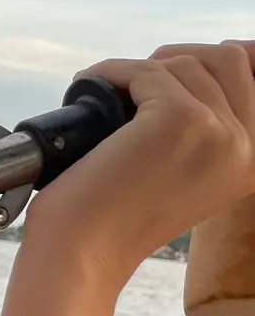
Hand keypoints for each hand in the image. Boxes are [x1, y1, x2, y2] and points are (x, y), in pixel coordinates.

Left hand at [24, 39, 254, 286]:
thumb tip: (195, 67)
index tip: (161, 76)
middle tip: (130, 84)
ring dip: (138, 70)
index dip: (201, 65)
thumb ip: (201, 134)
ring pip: (183, 63)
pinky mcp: (179, 120)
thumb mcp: (178, 173)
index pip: (247, 74)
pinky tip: (87, 88)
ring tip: (105, 95)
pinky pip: (145, 71)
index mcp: (252, 161)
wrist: (79, 256)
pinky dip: (110, 73)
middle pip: (225, 59)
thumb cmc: (110, 220)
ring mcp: (218, 132)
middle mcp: (247, 147)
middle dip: (174, 60)